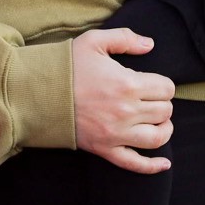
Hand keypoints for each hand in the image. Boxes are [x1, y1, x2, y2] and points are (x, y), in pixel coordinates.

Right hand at [70, 26, 175, 172]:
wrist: (38, 93)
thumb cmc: (66, 66)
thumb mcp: (94, 41)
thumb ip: (125, 38)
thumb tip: (150, 45)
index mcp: (127, 83)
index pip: (166, 89)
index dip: (163, 84)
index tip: (153, 83)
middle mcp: (126, 111)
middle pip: (164, 112)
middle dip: (162, 104)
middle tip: (151, 99)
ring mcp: (116, 134)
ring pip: (157, 138)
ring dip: (164, 130)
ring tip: (158, 122)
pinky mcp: (105, 149)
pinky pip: (135, 164)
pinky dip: (153, 166)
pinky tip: (164, 163)